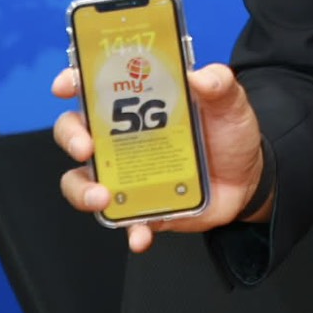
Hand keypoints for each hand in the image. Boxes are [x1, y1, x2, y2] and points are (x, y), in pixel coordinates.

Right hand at [52, 62, 270, 252]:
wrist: (247, 180)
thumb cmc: (229, 133)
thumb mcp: (230, 103)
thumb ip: (219, 84)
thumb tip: (200, 77)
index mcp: (139, 103)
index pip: (96, 86)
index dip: (74, 81)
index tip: (65, 85)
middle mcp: (123, 137)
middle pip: (75, 131)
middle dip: (71, 137)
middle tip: (86, 147)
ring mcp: (125, 174)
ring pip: (81, 181)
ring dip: (83, 191)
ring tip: (103, 198)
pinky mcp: (138, 207)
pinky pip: (120, 221)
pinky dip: (127, 230)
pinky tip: (140, 235)